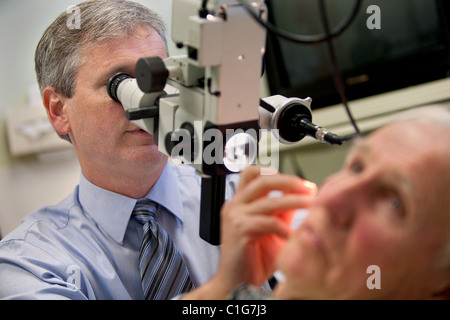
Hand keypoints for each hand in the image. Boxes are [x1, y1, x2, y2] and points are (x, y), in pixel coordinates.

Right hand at [215, 165, 316, 293]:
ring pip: (269, 200)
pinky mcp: (239, 229)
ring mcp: (235, 215)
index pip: (254, 173)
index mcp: (239, 202)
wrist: (237, 282)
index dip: (277, 173)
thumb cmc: (254, 259)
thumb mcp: (271, 229)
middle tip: (308, 188)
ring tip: (311, 206)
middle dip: (288, 181)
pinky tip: (294, 235)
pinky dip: (285, 228)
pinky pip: (269, 222)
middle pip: (261, 178)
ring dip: (294, 201)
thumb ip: (281, 212)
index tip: (301, 183)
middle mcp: (234, 205)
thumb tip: (300, 195)